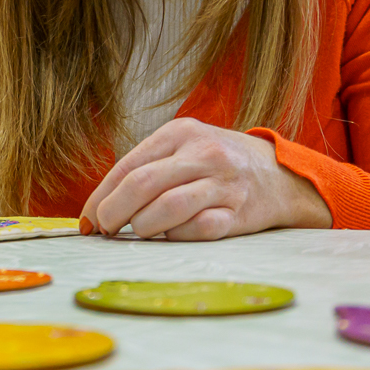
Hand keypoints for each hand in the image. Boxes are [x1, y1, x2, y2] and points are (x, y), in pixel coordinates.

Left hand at [80, 117, 331, 239]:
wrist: (279, 174)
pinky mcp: (239, 213)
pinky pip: (197, 230)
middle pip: (142, 185)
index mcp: (180, 132)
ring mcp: (223, 183)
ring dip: (143, 227)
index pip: (128, 166)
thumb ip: (146, 168)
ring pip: (167, 209)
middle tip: (106, 229)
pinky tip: (172, 234)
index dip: (101, 196)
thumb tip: (98, 208)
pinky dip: (177, 237)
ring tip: (140, 231)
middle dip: (114, 213)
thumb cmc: (216, 163)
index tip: (89, 220)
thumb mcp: (183, 148)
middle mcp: (202, 154)